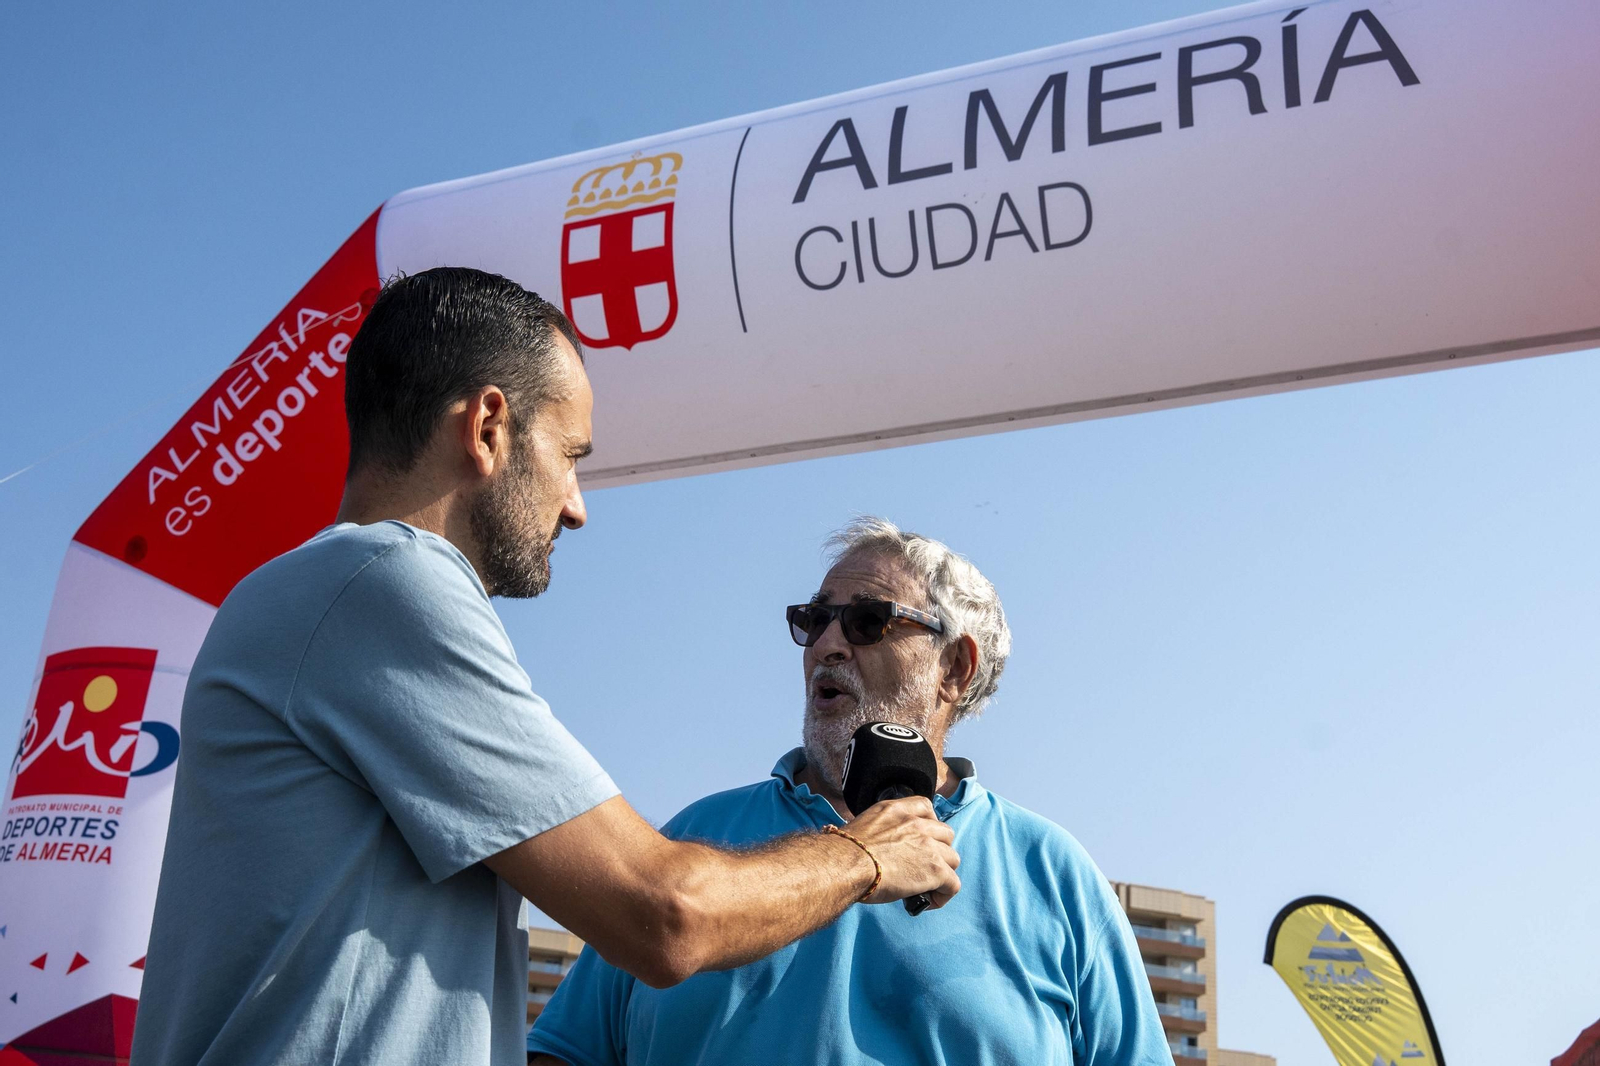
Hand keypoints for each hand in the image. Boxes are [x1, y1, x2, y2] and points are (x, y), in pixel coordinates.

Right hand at [842, 796, 960, 907]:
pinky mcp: (935, 869)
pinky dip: (943, 895)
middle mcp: (917, 823)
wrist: (845, 864)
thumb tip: (877, 849)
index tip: (921, 839)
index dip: (928, 824)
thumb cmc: (844, 852)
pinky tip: (929, 901)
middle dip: (938, 850)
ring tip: (926, 887)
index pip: (925, 807)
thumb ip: (878, 831)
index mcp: (896, 809)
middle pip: (946, 834)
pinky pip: (953, 884)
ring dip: (942, 872)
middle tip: (922, 866)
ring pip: (953, 859)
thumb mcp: (862, 827)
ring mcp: (929, 846)